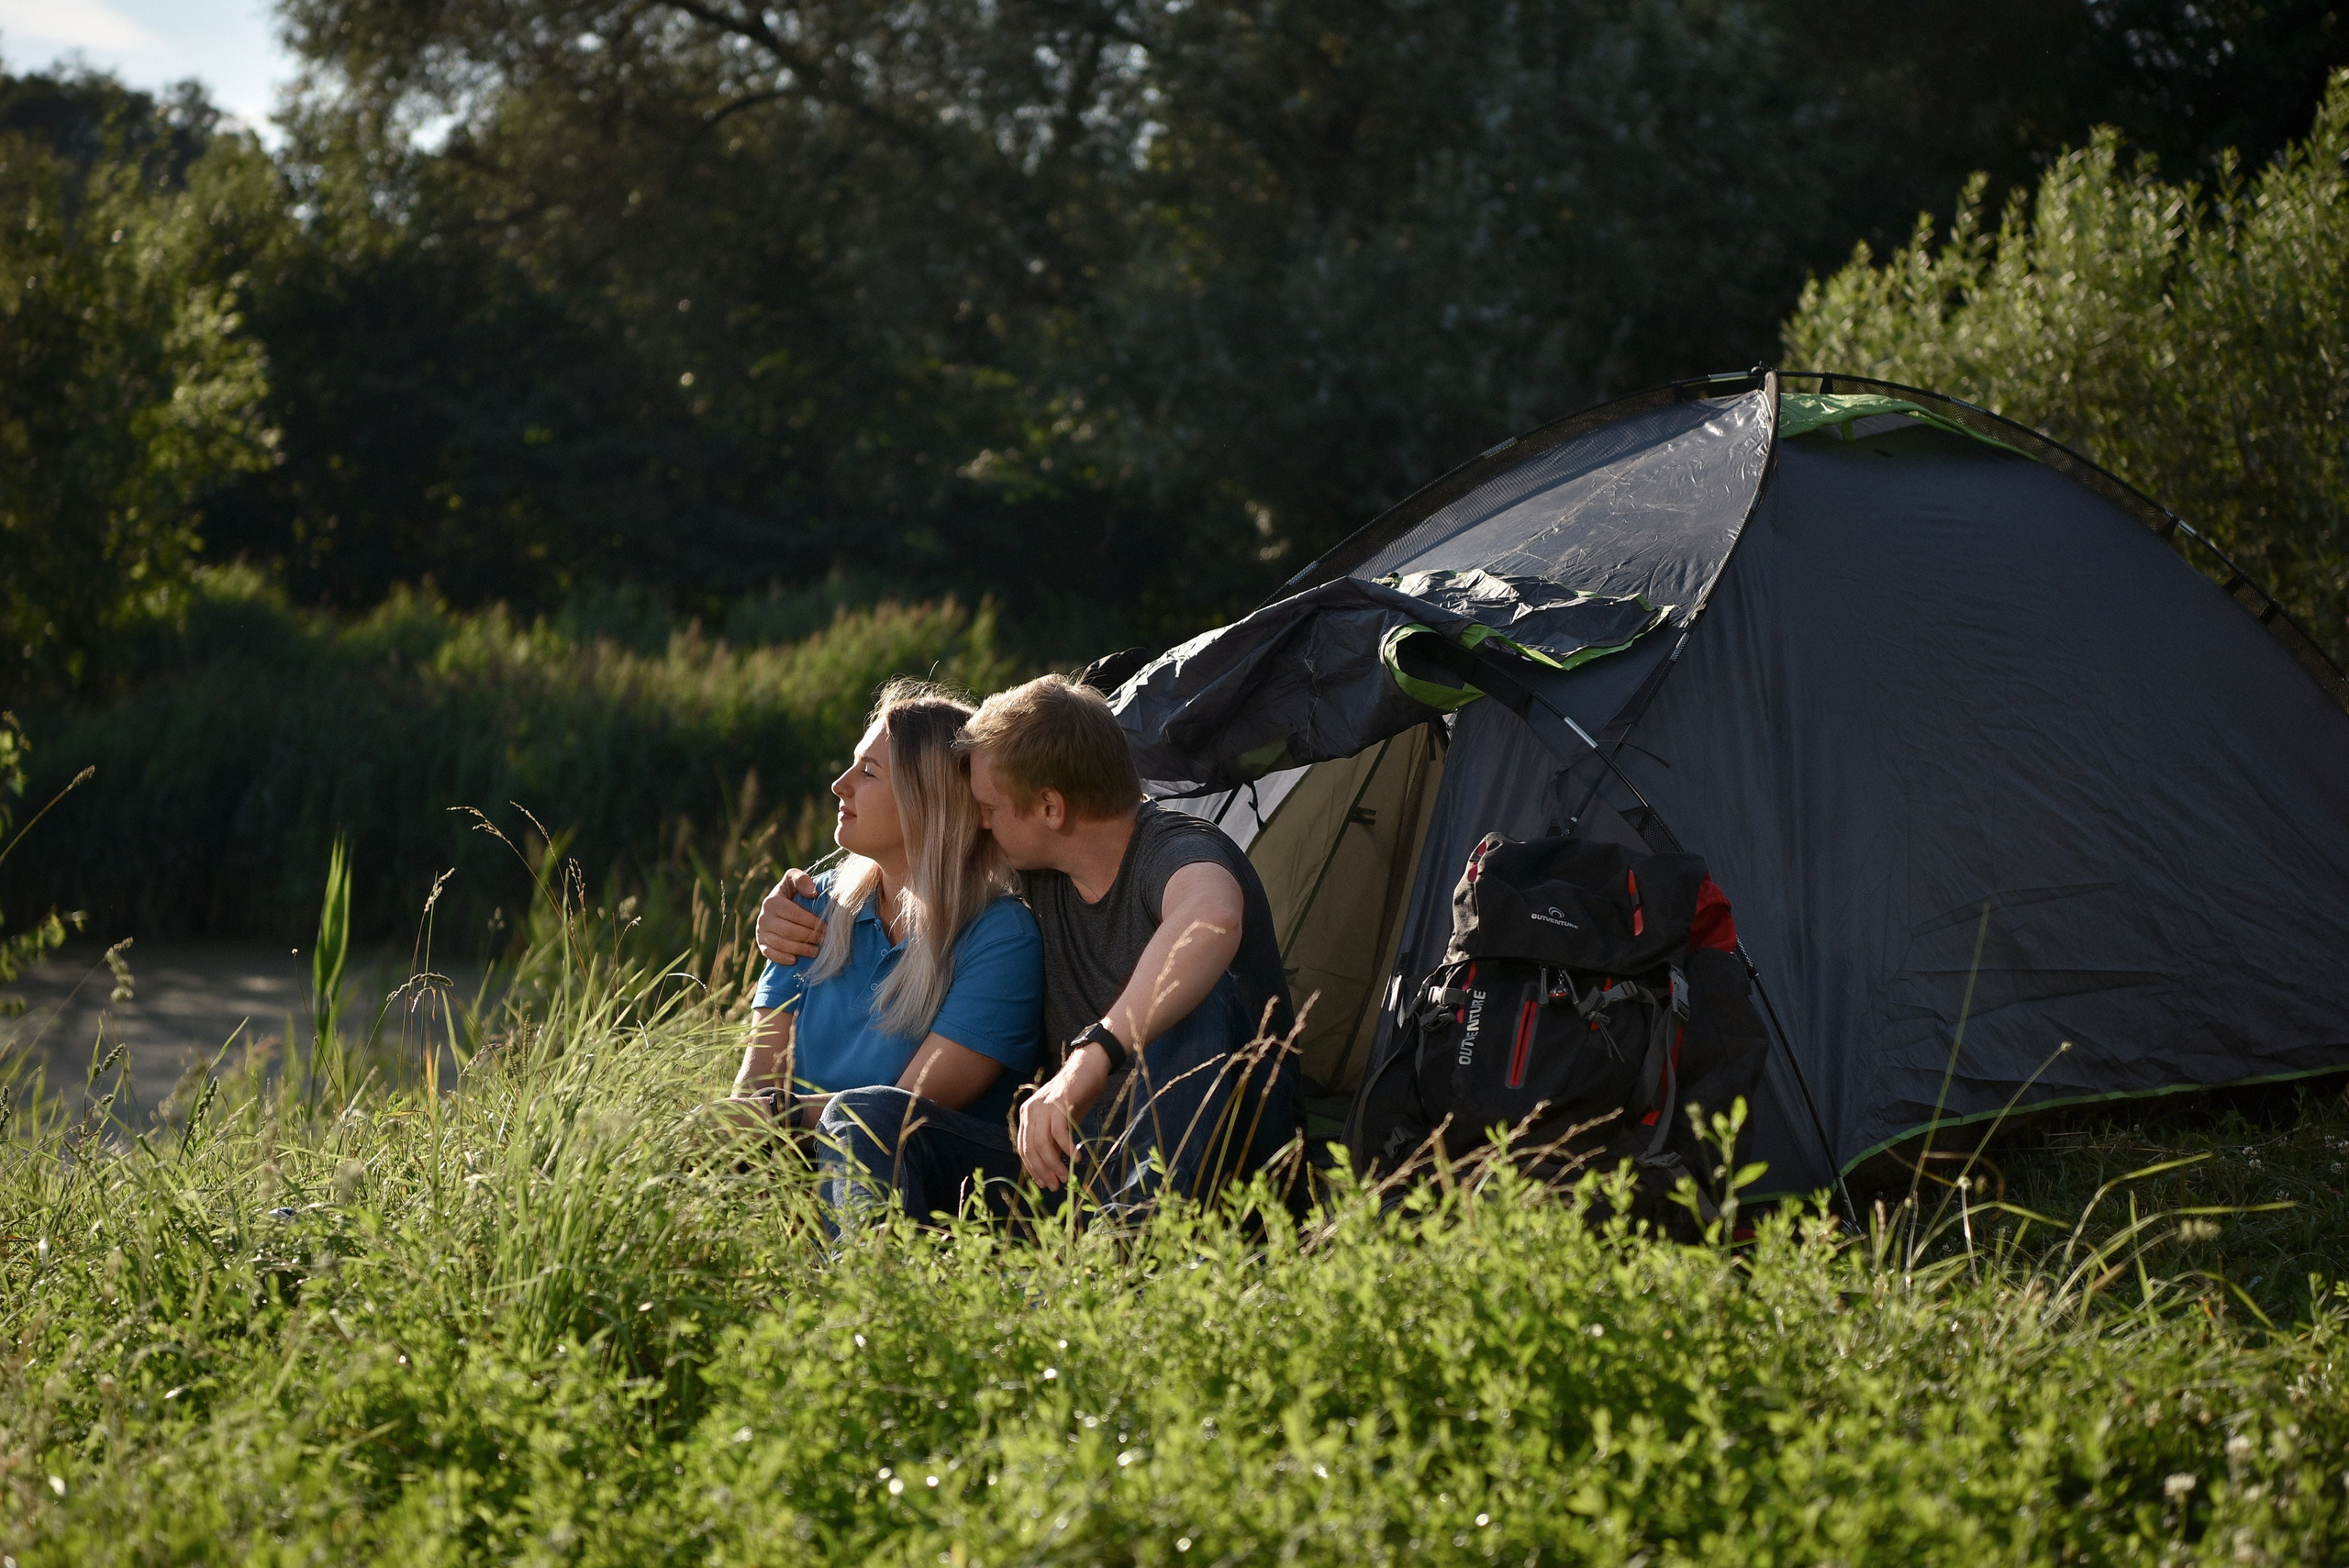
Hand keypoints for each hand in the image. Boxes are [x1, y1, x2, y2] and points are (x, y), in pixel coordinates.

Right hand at [756, 869, 824, 964]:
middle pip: (789, 931)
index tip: (827, 927)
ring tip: (816, 951)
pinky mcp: (761, 944)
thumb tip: (813, 893)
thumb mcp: (794, 881)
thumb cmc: (791, 893)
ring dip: (801, 949)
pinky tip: (795, 960)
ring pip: (782, 944)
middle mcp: (764, 917)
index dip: (812, 922)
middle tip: (825, 941)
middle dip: (810, 937)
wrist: (777, 907)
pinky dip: (782, 958)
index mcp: (772, 901)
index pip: (795, 914)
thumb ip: (801, 880)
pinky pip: (770, 954)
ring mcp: (761, 932)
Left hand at [1017, 1043, 1110, 1191]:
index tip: (1044, 1184)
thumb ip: (1053, 1140)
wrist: (1088, 1067)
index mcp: (1027, 1115)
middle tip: (1055, 1186)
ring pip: (1043, 1144)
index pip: (1024, 1148)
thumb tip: (1053, 1167)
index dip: (1033, 1169)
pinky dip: (1067, 1148)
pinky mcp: (1059, 1104)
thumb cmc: (1076, 1096)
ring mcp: (1043, 1106)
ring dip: (1054, 1164)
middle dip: (1043, 1171)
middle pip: (1031, 1149)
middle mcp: (1031, 1111)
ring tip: (1066, 1176)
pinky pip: (1059, 1132)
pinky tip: (1077, 1157)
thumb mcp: (1060, 1121)